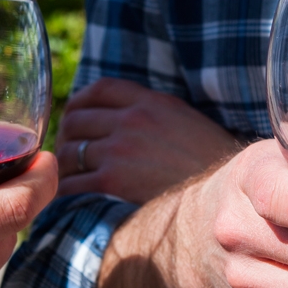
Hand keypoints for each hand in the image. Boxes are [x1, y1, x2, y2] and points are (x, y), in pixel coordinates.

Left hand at [57, 78, 239, 203]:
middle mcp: (131, 120)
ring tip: (69, 175)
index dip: (80, 102)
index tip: (76, 115)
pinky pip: (73, 182)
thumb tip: (123, 115)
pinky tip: (71, 197)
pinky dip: (65, 189)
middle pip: (76, 119)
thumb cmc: (211, 162)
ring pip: (69, 151)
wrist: (224, 195)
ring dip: (64, 164)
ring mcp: (119, 150)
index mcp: (150, 102)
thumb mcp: (184, 120)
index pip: (100, 89)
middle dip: (67, 135)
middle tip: (69, 151)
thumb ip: (152, 111)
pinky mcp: (112, 181)